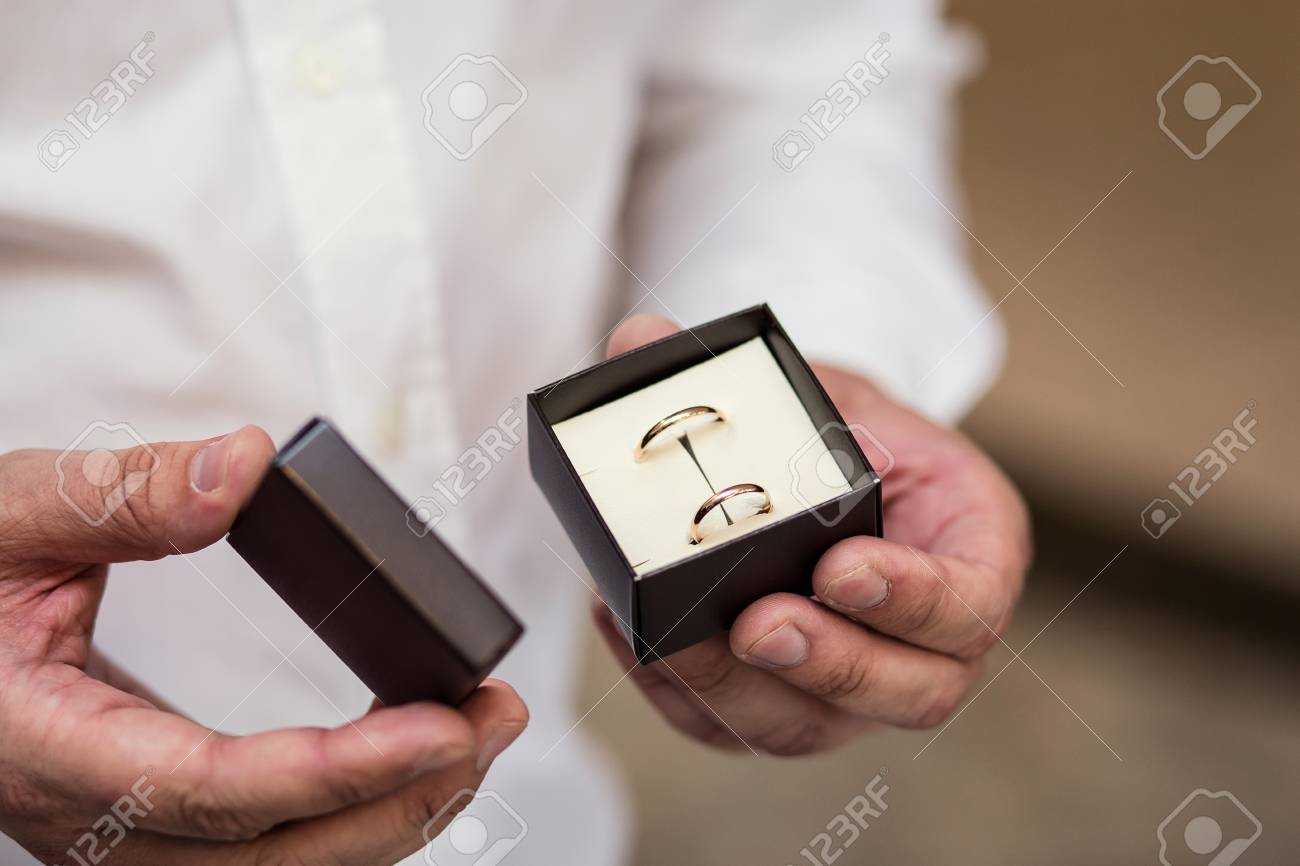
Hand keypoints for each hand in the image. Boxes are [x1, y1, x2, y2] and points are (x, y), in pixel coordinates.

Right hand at [0, 427, 527, 864]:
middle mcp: (92, 820)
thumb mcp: (10, 516)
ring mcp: (124, 838)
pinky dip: (354, 813)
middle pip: (275, 856)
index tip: (444, 725)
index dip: (340, 768)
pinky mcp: (154, 825)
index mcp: (50, 748)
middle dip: (405, 799)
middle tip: (496, 719)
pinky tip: (412, 765)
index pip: (215, 789)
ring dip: (395, 812)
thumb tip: (241, 468)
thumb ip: (120, 494)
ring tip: (478, 737)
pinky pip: (271, 848)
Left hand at [593, 315, 1029, 754]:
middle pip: (909, 693)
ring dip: (737, 691)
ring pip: (812, 726)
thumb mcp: (822, 385)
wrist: (822, 471)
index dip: (913, 598)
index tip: (839, 564)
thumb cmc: (841, 432)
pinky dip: (679, 694)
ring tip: (673, 638)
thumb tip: (641, 339)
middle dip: (830, 665)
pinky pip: (735, 729)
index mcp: (974, 552)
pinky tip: (632, 639)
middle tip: (757, 624)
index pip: (970, 604)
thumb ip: (750, 370)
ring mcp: (857, 689)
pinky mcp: (784, 708)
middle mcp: (929, 642)